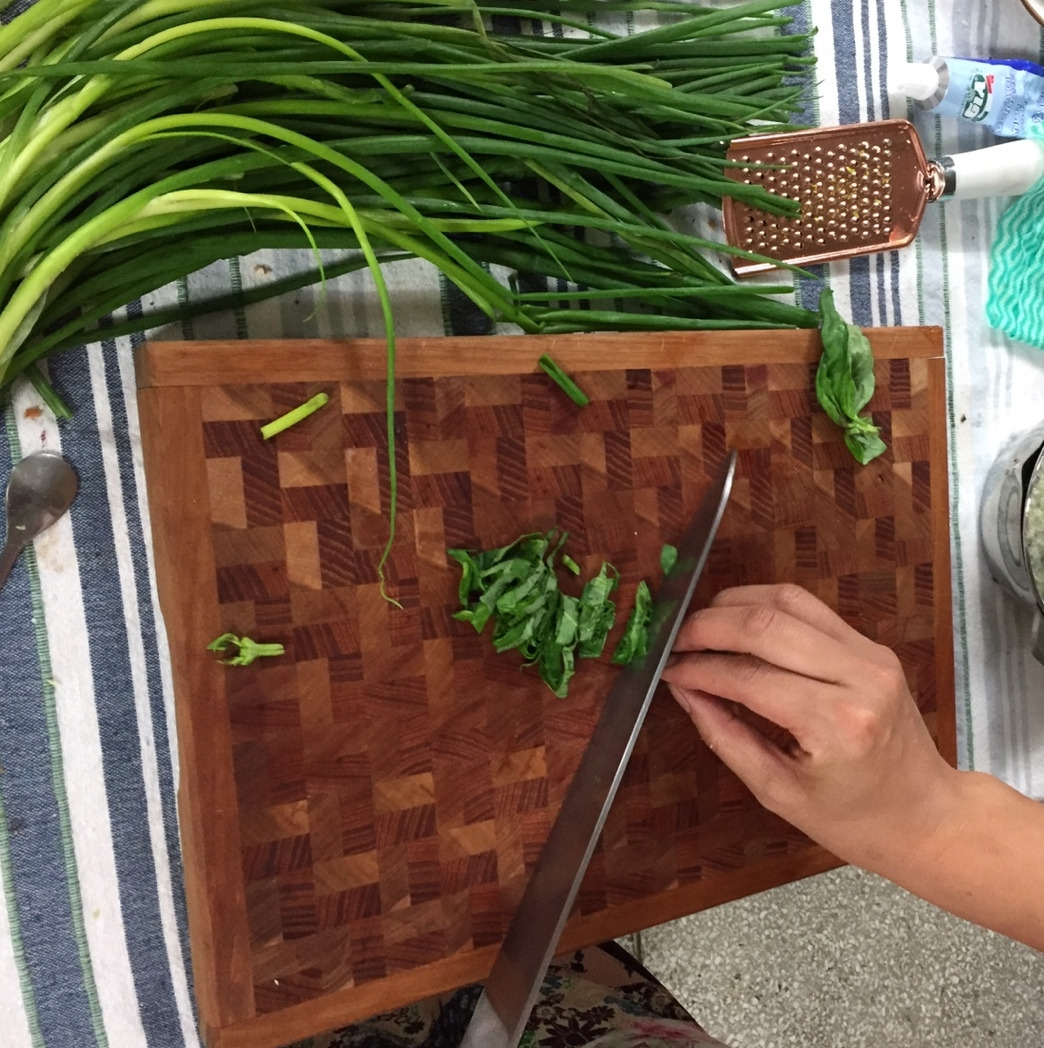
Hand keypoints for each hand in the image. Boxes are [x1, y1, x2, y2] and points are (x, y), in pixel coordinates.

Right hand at [661, 584, 960, 872]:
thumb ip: (725, 735)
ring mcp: (871, 655)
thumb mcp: (777, 792)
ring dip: (733, 605)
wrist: (927, 815)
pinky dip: (764, 607)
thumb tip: (683, 689)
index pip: (748, 677)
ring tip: (700, 627)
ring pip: (787, 601)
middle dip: (708, 626)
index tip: (667, 669)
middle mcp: (859, 678)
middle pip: (766, 625)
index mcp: (836, 726)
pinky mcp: (873, 646)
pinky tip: (737, 622)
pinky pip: (809, 608)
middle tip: (674, 641)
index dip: (698, 669)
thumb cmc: (852, 819)